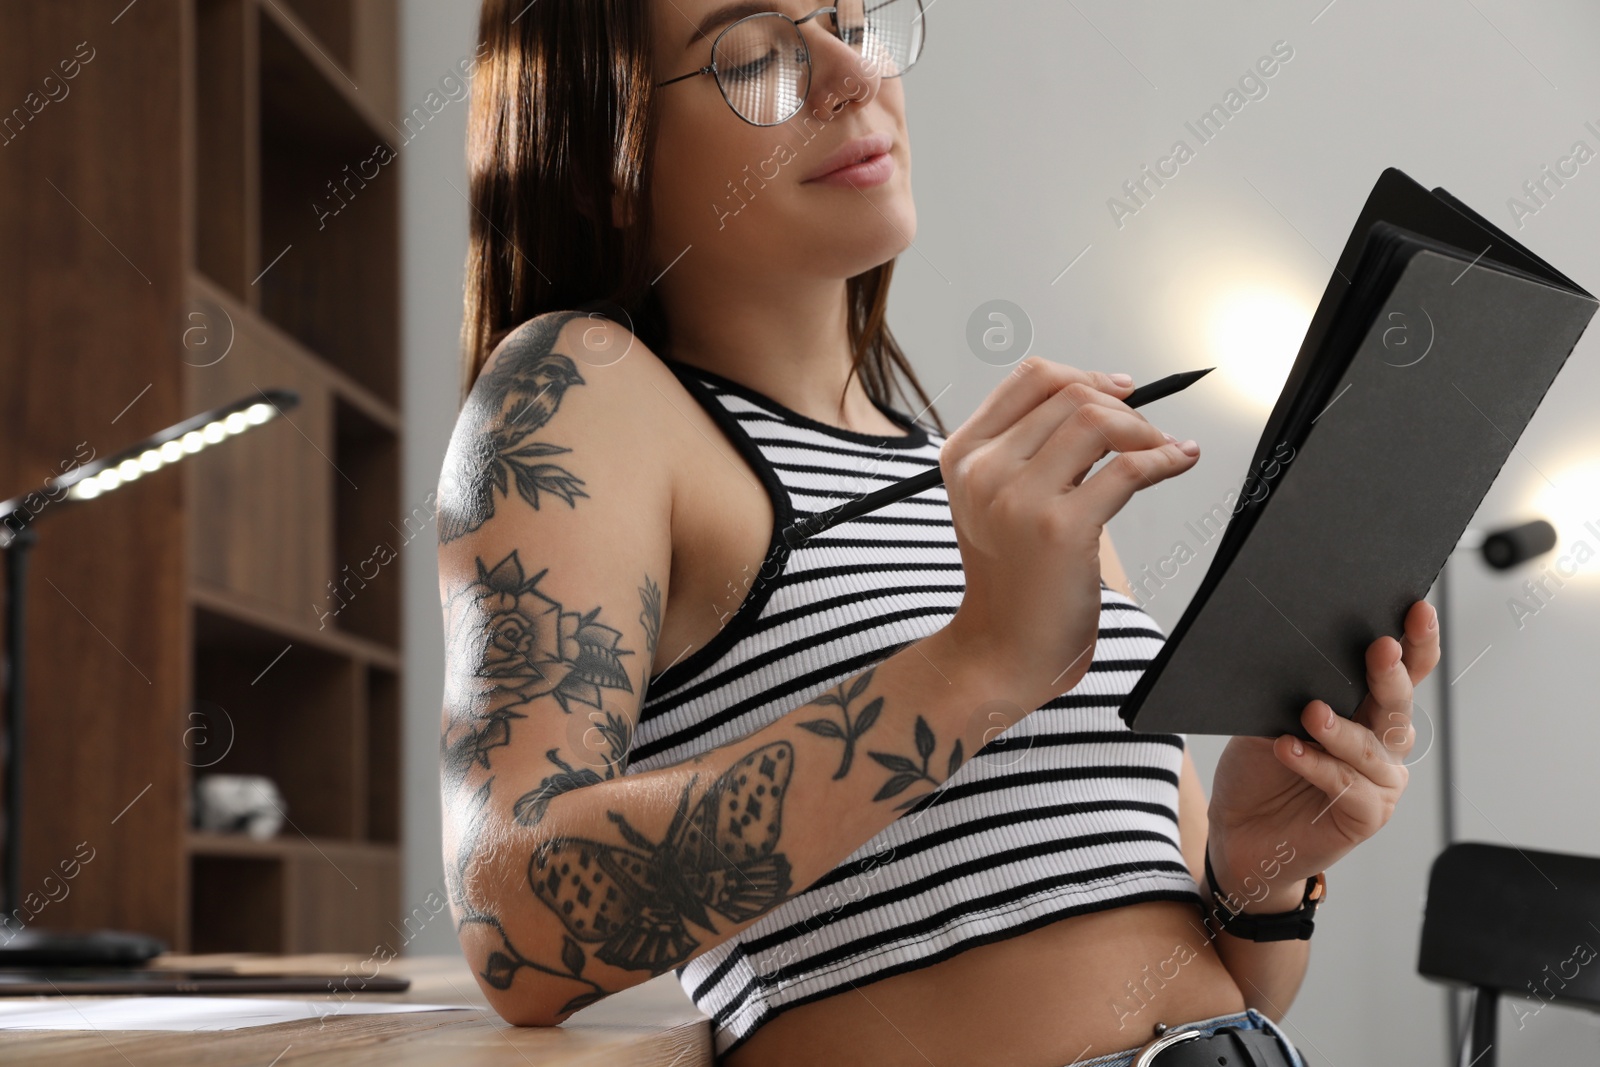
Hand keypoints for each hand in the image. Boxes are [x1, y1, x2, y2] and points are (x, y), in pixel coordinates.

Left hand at [1205, 599, 1441, 911]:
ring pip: (1373, 746)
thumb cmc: (1259, 770)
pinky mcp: (1366, 815)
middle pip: (1397, 701)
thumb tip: (1284, 654)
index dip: (1416, 640)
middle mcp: (1384, 742)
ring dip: (1342, 728)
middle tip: (1379, 648)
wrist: (1241, 833)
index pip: (1402, 669)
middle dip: (1390, 673)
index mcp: (1367, 709)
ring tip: (1312, 712)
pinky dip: (1317, 766)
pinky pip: (1346, 786)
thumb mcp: (1267, 719)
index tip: (1416, 607)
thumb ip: (1288, 693)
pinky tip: (1288, 750)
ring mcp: (1380, 781)